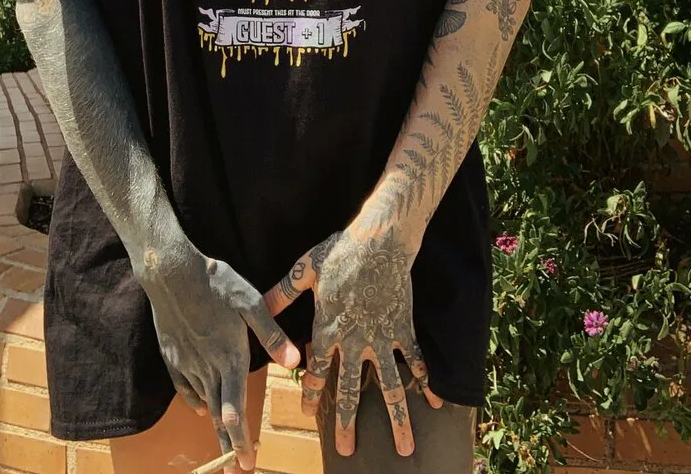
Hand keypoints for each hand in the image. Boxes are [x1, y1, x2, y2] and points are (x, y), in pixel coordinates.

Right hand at [134, 238, 299, 472]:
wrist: (171, 274)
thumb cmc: (216, 283)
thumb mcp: (250, 302)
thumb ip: (272, 335)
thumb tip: (295, 362)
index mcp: (230, 357)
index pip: (236, 409)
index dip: (242, 438)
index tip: (247, 462)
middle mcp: (208, 367)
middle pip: (219, 413)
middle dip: (230, 442)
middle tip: (237, 468)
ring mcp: (187, 363)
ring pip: (204, 401)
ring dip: (215, 424)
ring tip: (224, 440)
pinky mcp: (172, 356)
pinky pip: (185, 388)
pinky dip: (195, 401)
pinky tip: (201, 407)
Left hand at [264, 226, 441, 457]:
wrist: (381, 241)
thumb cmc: (341, 252)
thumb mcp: (306, 270)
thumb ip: (282, 293)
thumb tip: (257, 306)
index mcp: (328, 329)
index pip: (316, 372)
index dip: (311, 394)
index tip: (308, 413)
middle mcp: (355, 341)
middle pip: (350, 390)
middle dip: (348, 422)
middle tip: (348, 450)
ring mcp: (382, 338)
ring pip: (390, 386)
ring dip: (396, 418)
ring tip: (404, 448)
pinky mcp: (403, 328)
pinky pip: (415, 359)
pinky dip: (425, 380)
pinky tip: (433, 402)